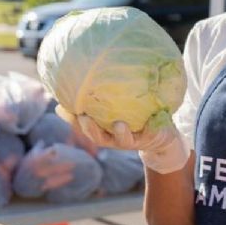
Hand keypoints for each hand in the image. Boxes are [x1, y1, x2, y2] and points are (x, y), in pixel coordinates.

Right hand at [55, 106, 189, 173]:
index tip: (63, 108)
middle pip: (100, 139)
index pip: (85, 128)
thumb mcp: (117, 110)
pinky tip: (153, 119)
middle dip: (91, 130)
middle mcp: (117, 138)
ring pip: (124, 140)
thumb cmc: (135, 119)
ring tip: (119, 123)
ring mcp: (135, 140)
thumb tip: (77, 84)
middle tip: (84, 118)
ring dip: (121, 133)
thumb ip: (100, 101)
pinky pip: (152, 133)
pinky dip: (152, 127)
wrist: (163, 139)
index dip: (73, 121)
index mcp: (106, 132)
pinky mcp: (153, 138)